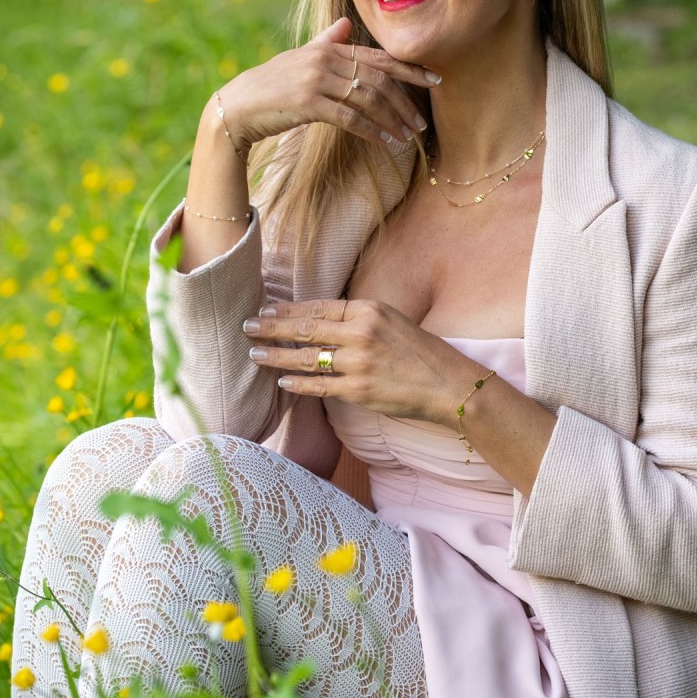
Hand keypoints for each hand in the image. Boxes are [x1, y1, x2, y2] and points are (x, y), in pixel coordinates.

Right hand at [217, 17, 439, 152]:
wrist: (238, 106)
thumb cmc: (272, 84)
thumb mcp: (300, 58)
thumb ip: (326, 41)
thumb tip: (345, 24)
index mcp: (329, 48)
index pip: (379, 56)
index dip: (410, 69)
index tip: (435, 79)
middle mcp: (326, 59)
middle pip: (379, 79)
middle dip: (405, 101)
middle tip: (421, 122)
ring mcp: (316, 80)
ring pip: (368, 99)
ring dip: (392, 120)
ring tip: (408, 136)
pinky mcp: (308, 103)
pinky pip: (350, 118)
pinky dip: (371, 131)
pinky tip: (385, 142)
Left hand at [242, 298, 473, 426]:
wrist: (447, 384)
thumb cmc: (420, 352)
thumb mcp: (391, 320)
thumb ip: (358, 319)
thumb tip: (320, 321)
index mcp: (368, 310)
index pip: (318, 307)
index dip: (288, 310)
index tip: (266, 310)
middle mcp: (360, 333)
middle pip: (306, 328)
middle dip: (272, 328)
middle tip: (248, 326)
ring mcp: (358, 362)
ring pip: (306, 358)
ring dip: (276, 355)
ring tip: (255, 354)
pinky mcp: (358, 390)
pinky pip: (319, 386)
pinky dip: (297, 383)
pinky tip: (281, 381)